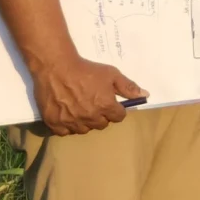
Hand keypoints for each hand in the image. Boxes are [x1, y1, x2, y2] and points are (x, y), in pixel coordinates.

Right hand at [30, 53, 144, 134]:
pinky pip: (65, 132)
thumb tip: (145, 95)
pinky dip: (67, 127)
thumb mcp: (111, 74)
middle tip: (94, 104)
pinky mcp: (54, 122)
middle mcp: (90, 117)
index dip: (116, 110)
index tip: (110, 103)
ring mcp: (71, 121)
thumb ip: (128, 87)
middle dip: (101, 116)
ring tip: (80, 110)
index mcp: (105, 106)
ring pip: (84, 130)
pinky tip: (68, 116)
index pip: (118, 117)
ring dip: (85, 122)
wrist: (56, 67)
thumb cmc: (86, 70)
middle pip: (102, 125)